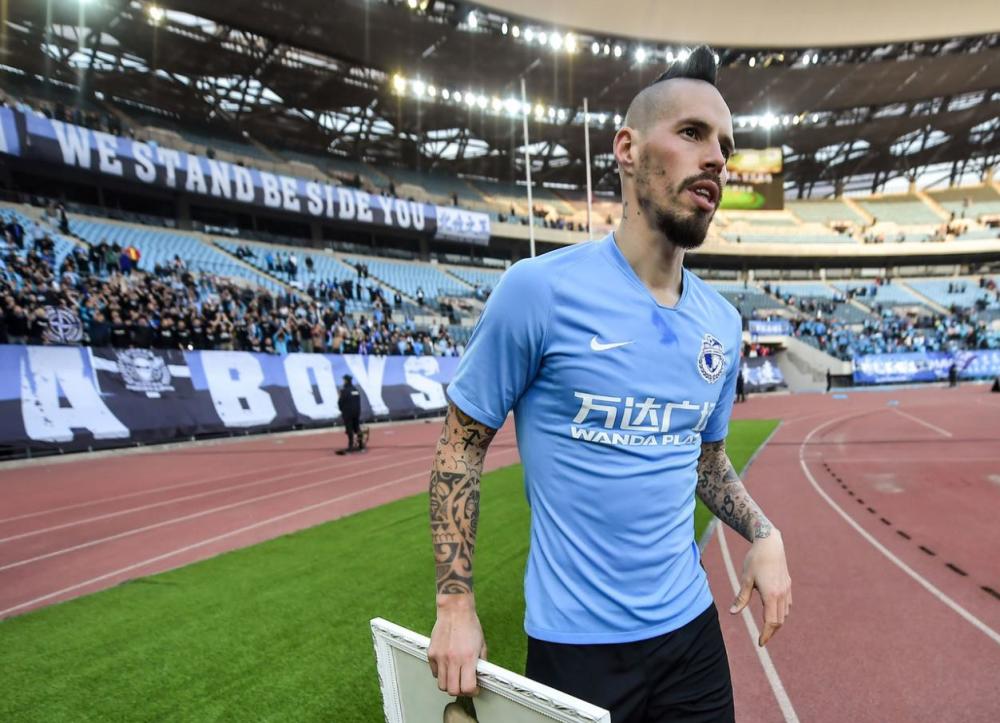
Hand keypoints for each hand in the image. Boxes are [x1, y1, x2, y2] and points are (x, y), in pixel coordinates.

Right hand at [428, 594, 487, 695]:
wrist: (455, 611)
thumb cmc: (469, 625)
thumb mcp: (481, 645)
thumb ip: (481, 663)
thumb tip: (480, 678)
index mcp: (467, 658)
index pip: (467, 687)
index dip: (472, 692)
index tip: (474, 689)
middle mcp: (452, 659)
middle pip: (453, 690)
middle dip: (460, 691)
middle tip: (464, 685)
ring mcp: (440, 657)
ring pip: (442, 684)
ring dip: (450, 684)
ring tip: (455, 677)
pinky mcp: (431, 654)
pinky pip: (434, 673)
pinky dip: (441, 674)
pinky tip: (447, 666)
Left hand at [730, 530, 791, 646]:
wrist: (770, 544)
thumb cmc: (755, 560)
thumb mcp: (745, 579)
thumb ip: (741, 598)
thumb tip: (733, 613)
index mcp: (771, 595)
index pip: (771, 622)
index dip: (766, 634)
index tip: (760, 643)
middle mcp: (782, 594)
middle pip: (779, 621)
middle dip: (771, 632)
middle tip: (762, 638)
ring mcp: (787, 590)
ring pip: (785, 614)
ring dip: (777, 622)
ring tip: (767, 627)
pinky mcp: (788, 585)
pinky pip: (787, 604)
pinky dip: (782, 612)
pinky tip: (774, 611)